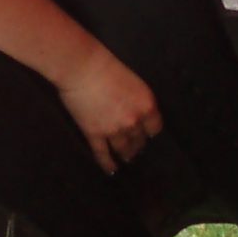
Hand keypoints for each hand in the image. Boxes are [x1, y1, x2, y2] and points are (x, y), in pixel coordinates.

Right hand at [55, 45, 163, 174]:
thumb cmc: (107, 66)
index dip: (150, 132)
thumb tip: (135, 112)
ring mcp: (114, 130)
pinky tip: (111, 170)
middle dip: (138, 144)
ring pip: (123, 149)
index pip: (155, 128)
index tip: (148, 135)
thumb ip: (137, 100)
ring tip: (126, 158)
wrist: (82, 67)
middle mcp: (134, 121)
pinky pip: (103, 154)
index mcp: (146, 105)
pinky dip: (107, 163)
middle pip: (139, 140)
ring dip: (126, 154)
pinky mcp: (95, 134)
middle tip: (136, 149)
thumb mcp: (132, 81)